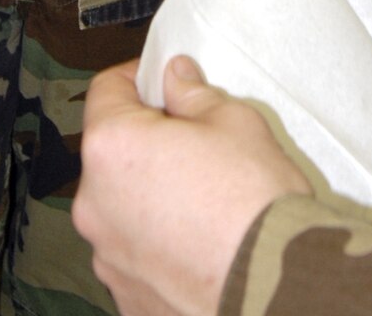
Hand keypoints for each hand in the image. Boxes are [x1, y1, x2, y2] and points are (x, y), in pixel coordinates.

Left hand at [74, 57, 310, 315]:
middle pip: (113, 155)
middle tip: (193, 144)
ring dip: (150, 198)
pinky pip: (137, 257)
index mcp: (112, 149)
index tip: (162, 82)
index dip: (138, 78)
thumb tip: (176, 79)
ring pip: (122, 209)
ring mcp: (109, 258)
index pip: (106, 91)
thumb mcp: (232, 121)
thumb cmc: (253, 203)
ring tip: (201, 201)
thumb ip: (193, 95)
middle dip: (147, 144)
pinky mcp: (130, 298)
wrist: (276, 287)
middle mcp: (96, 205)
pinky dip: (159, 246)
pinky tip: (198, 242)